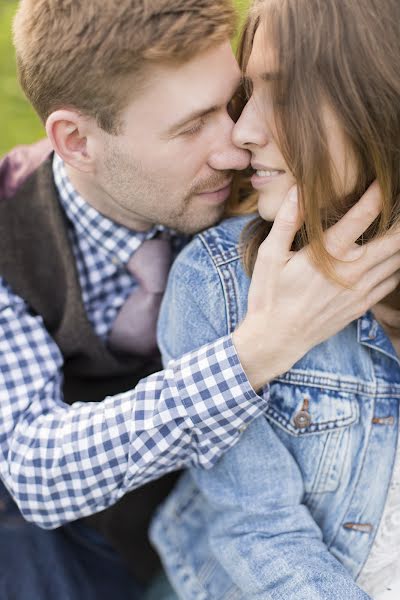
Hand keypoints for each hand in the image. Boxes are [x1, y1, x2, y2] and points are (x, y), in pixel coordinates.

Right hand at [233, 182, 399, 389]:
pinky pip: (392, 282)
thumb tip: (298, 191)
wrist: (276, 340)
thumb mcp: (269, 256)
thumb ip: (286, 222)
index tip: (383, 181)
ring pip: (396, 261)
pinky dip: (398, 267)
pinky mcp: (362, 306)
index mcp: (328, 255)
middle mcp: (351, 271)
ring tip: (399, 226)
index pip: (363, 215)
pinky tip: (395, 257)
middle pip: (393, 239)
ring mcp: (360, 290)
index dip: (377, 194)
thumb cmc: (270, 296)